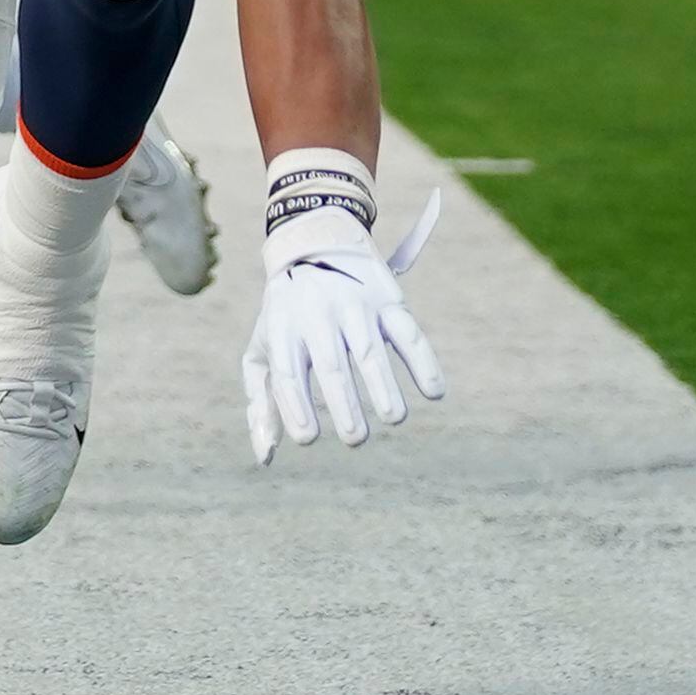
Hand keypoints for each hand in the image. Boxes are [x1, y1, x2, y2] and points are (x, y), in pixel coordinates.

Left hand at [242, 185, 446, 461]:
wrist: (314, 237)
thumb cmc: (286, 311)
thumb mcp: (263, 346)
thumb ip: (262, 400)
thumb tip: (267, 457)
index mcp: (283, 327)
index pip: (288, 373)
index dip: (296, 408)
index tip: (309, 438)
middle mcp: (318, 314)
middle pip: (333, 366)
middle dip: (345, 406)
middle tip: (355, 438)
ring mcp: (355, 304)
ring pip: (371, 352)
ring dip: (384, 388)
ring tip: (393, 418)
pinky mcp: (388, 299)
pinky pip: (409, 332)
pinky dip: (423, 362)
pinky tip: (433, 392)